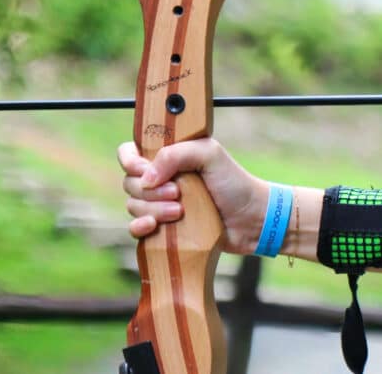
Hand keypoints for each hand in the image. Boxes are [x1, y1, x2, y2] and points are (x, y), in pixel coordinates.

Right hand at [119, 138, 268, 253]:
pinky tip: (154, 226)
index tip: (145, 170)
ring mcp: (161, 204)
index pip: (130, 153)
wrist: (251, 219)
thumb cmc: (234, 183)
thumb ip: (175, 155)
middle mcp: (161, 179)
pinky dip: (140, 227)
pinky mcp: (164, 228)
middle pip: (130, 182)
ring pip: (133, 205)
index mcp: (169, 157)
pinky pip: (136, 228)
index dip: (130, 161)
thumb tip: (146, 178)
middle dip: (150, 190)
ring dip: (152, 209)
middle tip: (177, 193)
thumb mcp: (210, 155)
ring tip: (180, 211)